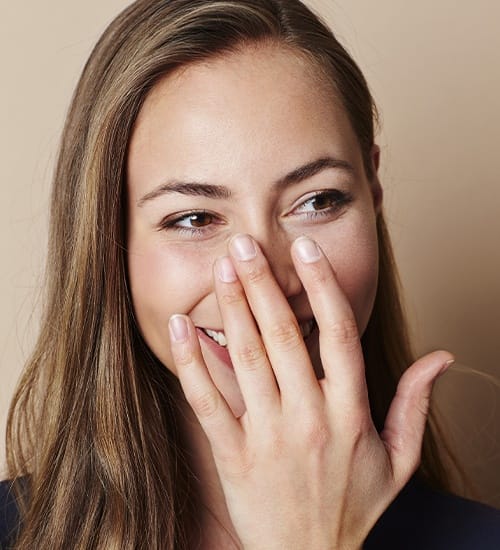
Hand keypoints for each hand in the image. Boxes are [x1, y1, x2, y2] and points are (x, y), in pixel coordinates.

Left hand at [168, 234, 452, 549]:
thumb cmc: (354, 509)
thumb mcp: (399, 460)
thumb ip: (415, 403)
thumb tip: (441, 358)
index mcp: (351, 413)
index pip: (339, 335)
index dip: (322, 287)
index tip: (304, 249)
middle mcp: (310, 417)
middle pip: (283, 336)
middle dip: (263, 284)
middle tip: (245, 243)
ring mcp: (268, 437)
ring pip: (246, 359)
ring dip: (231, 309)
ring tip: (221, 268)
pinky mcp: (233, 457)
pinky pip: (208, 402)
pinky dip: (192, 361)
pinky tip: (180, 326)